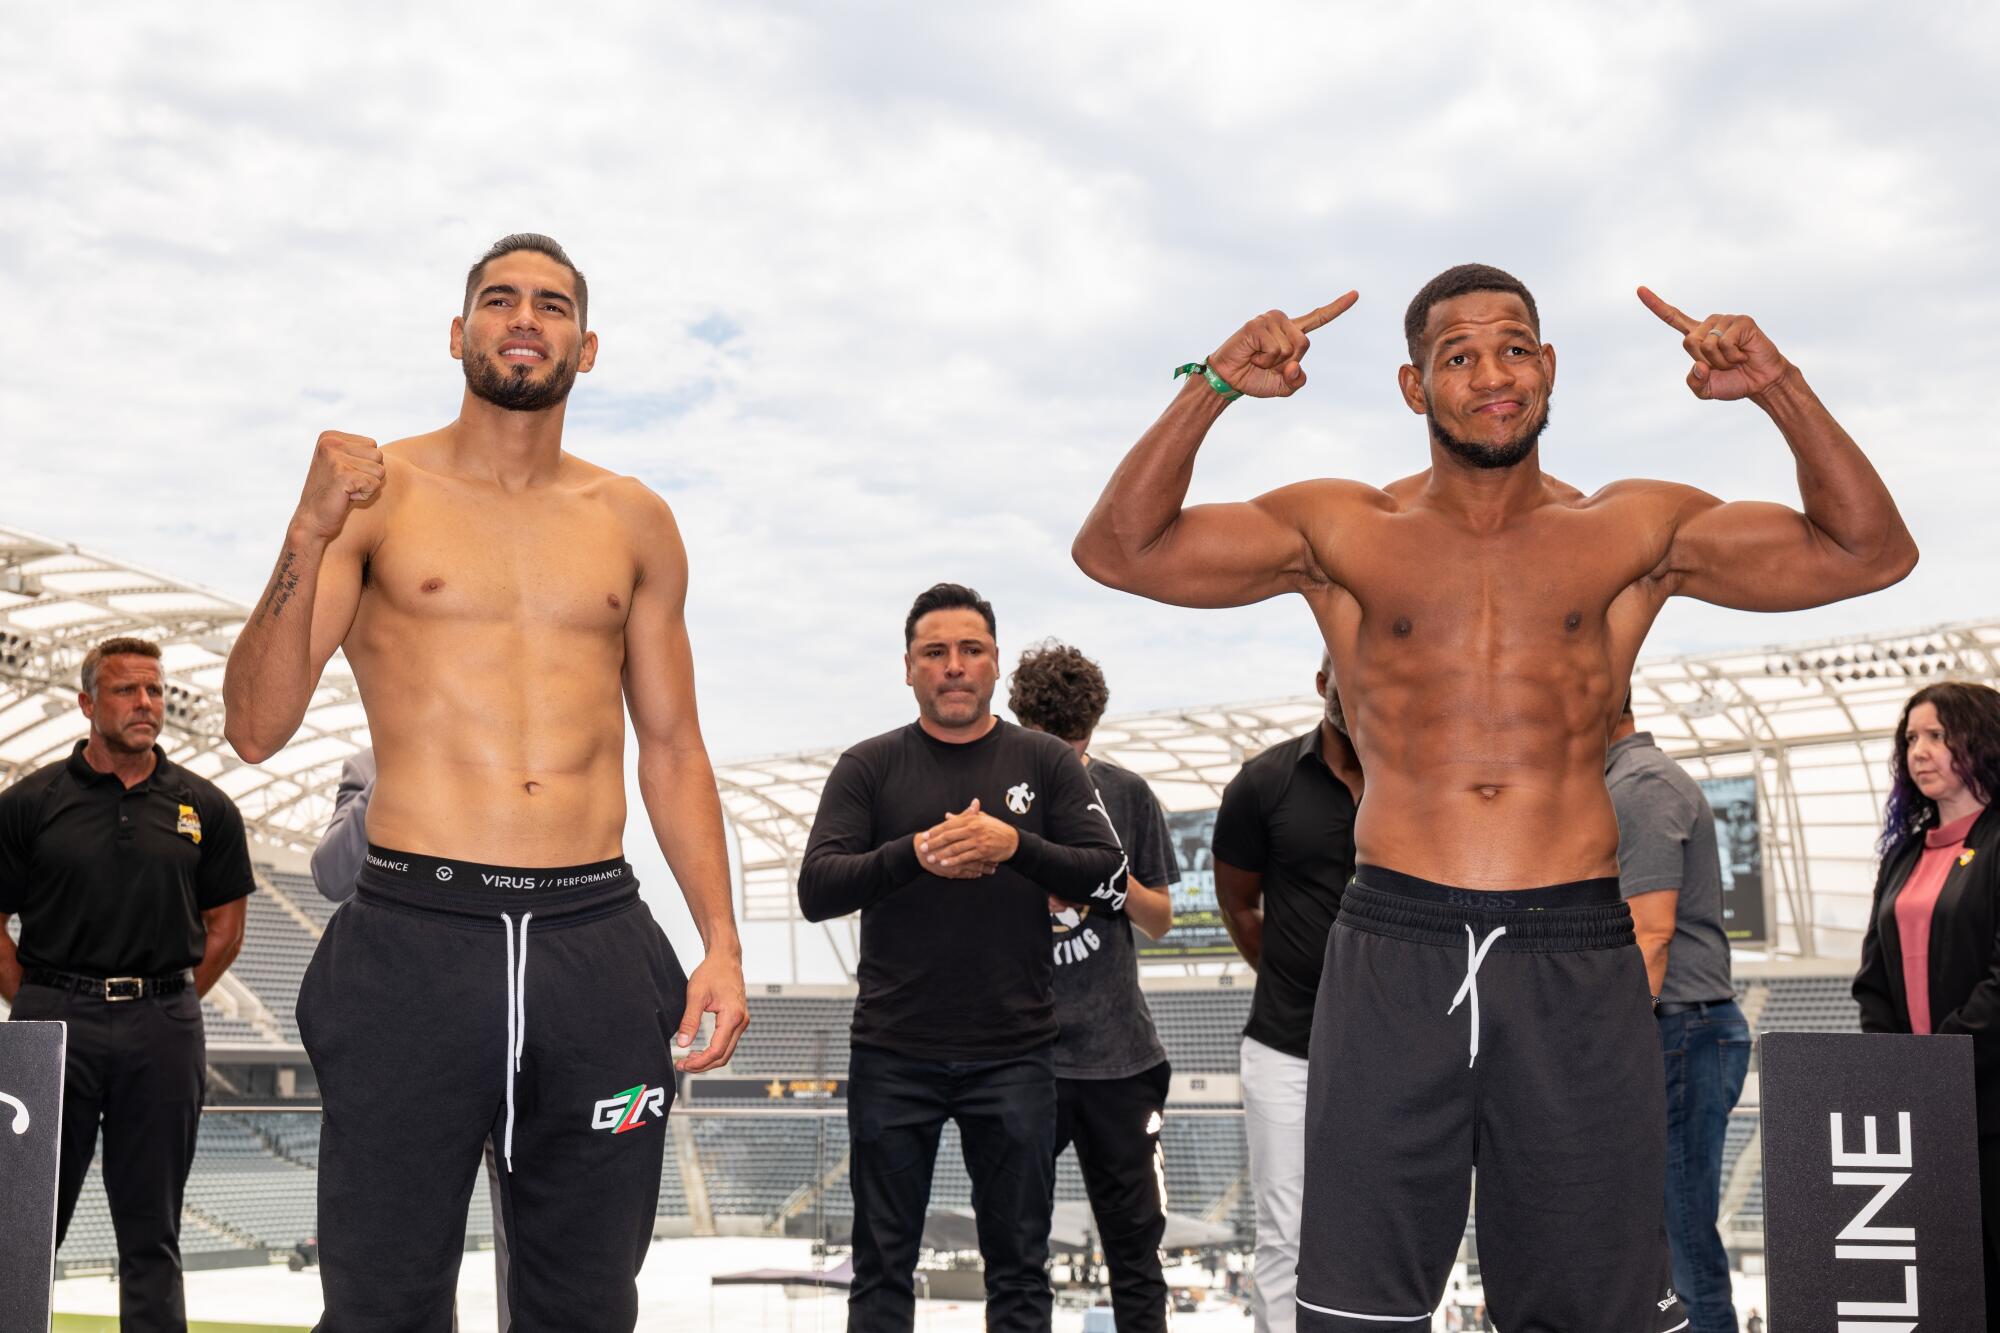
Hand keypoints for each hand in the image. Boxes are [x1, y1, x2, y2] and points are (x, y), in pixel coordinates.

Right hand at [294, 431, 384, 541]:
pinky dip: (365, 495)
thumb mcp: (343, 464)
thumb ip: (359, 452)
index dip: (364, 465)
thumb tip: (382, 453)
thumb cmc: (333, 494)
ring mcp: (335, 458)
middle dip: (368, 475)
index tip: (344, 476)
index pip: (372, 445)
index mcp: (330, 436)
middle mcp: (330, 442)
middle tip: (346, 485)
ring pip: (379, 470)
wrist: (312, 520)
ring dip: (367, 485)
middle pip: (378, 456)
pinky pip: (375, 484)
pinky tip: (346, 498)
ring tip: (346, 491)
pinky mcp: (342, 475)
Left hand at [673, 953, 747, 1072]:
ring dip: (708, 1060)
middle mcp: (741, 1022)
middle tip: (683, 1065)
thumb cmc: (712, 972)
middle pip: (723, 1056)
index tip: (683, 1064)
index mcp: (732, 1016)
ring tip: (688, 1060)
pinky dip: (714, 1051)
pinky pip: (728, 1043)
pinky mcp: (738, 1020)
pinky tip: (699, 1050)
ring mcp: (741, 1022)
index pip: (716, 1050)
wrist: (726, 959)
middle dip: (703, 1065)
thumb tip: (683, 1044)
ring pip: (726, 1051)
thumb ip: (689, 1021)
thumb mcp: (696, 995)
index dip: (699, 1062)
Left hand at [917, 798, 1018, 873]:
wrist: (1011, 840)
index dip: (935, 831)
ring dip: (941, 854)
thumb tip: (947, 815)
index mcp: (971, 819)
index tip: (925, 835)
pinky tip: (945, 863)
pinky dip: (953, 861)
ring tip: (931, 858)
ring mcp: (978, 840)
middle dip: (934, 843)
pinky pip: (965, 857)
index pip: (949, 825)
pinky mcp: (982, 852)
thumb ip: (962, 817)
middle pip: (948, 836)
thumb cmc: (994, 828)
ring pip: (955, 848)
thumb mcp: (979, 819)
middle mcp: (973, 828)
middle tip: (923, 848)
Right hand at [1207, 292, 1357, 398]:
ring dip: (1273, 362)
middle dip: (1288, 361)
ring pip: (1290, 346)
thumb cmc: (1256, 379)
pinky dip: (1264, 360)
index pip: (1318, 318)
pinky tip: (1252, 356)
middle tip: (1268, 363)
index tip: (1355, 294)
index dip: (1338, 307)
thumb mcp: (1284, 387)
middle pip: (1304, 343)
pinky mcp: (1256, 325)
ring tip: (1258, 358)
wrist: (1229, 380)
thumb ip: (1298, 381)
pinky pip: (1274, 349)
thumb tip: (1295, 366)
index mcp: (1292, 332)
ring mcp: (1269, 320)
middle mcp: (1283, 321)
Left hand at [1637, 287, 1793, 401]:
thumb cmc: (1733, 382)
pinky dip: (1733, 356)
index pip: (1672, 317)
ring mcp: (1726, 320)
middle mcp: (1709, 324)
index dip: (1655, 304)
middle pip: (1689, 341)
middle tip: (1724, 364)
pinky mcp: (1742, 321)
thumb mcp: (1704, 390)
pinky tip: (1744, 354)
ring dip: (1721, 360)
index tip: (1639, 289)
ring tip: (1735, 359)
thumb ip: (1693, 383)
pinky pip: (1725, 342)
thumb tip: (1698, 365)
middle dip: (1705, 360)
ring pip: (1708, 343)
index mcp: (1697, 336)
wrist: (1761, 383)